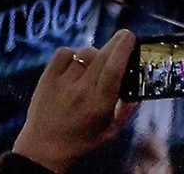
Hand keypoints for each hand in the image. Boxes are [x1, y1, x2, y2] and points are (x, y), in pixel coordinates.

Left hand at [11, 29, 138, 172]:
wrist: (44, 147)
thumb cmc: (81, 140)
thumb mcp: (110, 131)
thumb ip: (127, 110)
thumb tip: (138, 88)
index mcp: (99, 106)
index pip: (113, 70)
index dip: (123, 50)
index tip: (131, 37)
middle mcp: (81, 92)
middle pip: (101, 56)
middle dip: (116, 43)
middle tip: (124, 38)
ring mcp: (62, 83)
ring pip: (84, 53)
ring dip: (95, 53)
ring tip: (95, 65)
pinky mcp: (46, 77)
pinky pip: (64, 53)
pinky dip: (73, 54)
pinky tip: (75, 66)